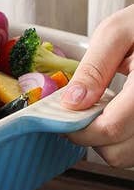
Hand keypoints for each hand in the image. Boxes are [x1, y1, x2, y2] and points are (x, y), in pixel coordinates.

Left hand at [63, 5, 133, 166]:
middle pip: (119, 153)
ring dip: (110, 141)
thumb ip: (94, 68)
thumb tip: (72, 102)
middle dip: (92, 137)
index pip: (111, 129)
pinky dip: (126, 139)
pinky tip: (122, 114)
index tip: (62, 118)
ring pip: (129, 157)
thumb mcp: (117, 32)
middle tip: (82, 112)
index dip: (78, 130)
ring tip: (106, 109)